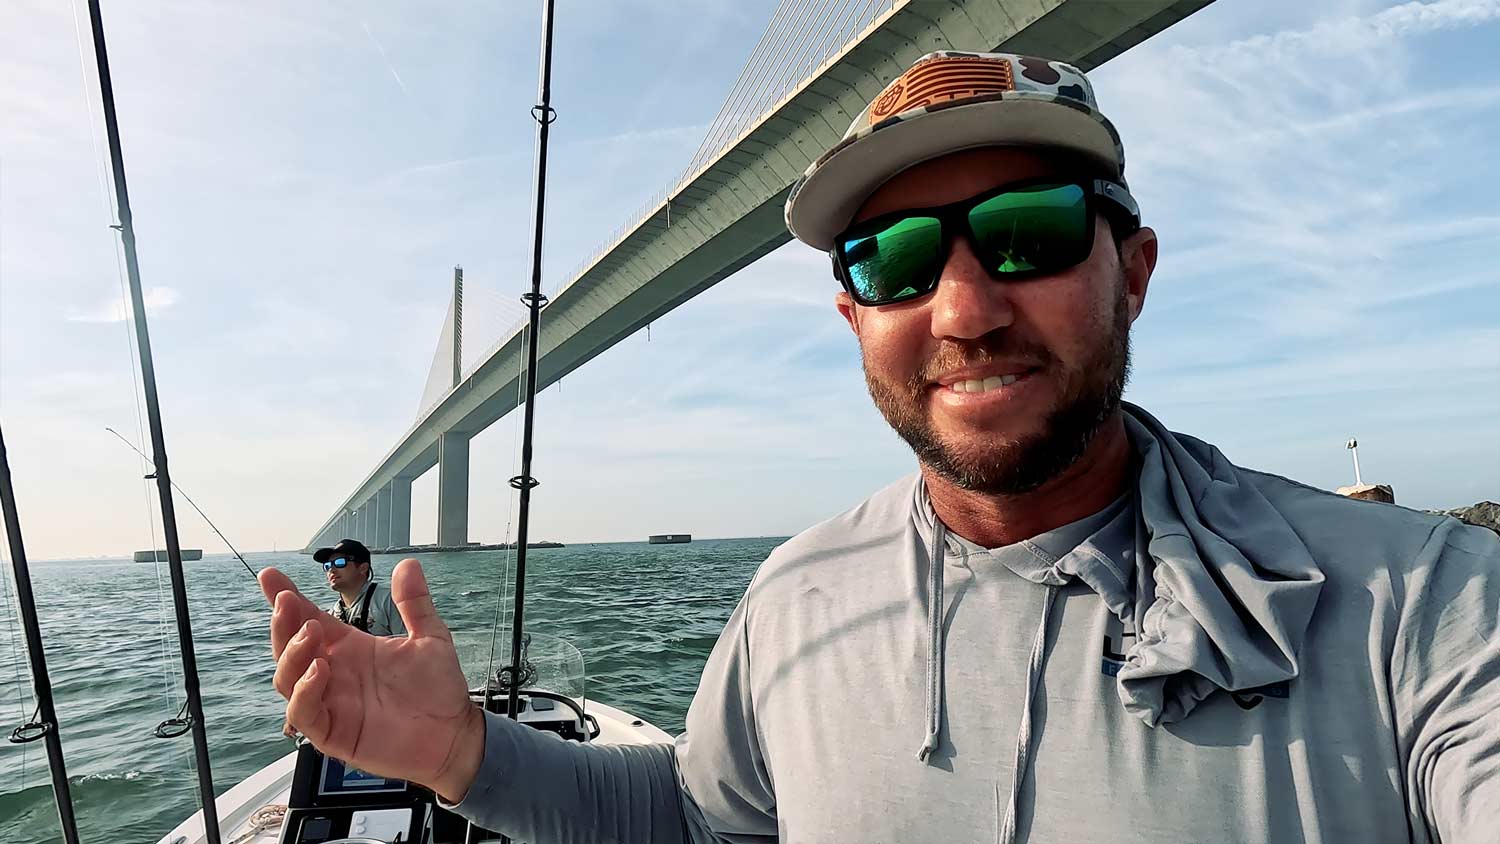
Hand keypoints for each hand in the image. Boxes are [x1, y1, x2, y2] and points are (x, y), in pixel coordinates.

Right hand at [260, 559, 484, 801]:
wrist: (453, 733)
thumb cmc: (438, 688)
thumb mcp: (429, 637)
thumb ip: (415, 603)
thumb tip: (408, 564)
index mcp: (350, 648)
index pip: (310, 619)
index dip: (287, 598)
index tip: (270, 576)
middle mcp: (333, 673)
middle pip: (289, 647)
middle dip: (282, 623)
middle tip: (286, 602)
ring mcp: (329, 702)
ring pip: (287, 678)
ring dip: (292, 653)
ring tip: (311, 632)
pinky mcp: (332, 732)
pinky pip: (304, 712)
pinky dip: (305, 691)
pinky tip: (321, 670)